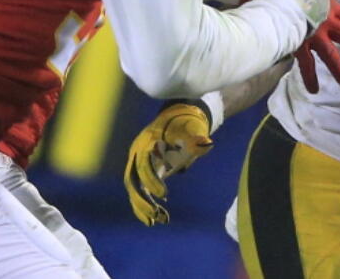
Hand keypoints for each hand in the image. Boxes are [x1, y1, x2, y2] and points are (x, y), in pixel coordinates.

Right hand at [124, 102, 212, 225]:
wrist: (179, 117)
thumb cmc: (186, 124)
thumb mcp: (192, 129)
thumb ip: (197, 138)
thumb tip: (207, 143)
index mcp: (147, 142)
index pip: (144, 164)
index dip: (152, 180)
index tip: (164, 195)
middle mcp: (138, 152)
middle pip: (133, 179)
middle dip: (141, 199)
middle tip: (156, 216)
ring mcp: (139, 162)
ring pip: (134, 188)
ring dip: (142, 206)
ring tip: (156, 222)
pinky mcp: (144, 171)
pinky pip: (139, 190)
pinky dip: (144, 204)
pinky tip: (158, 217)